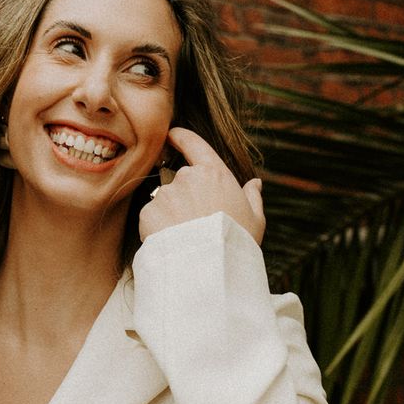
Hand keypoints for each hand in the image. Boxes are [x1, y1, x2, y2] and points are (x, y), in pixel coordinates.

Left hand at [139, 127, 265, 243]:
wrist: (210, 269)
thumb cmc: (237, 242)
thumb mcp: (255, 219)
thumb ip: (252, 197)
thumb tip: (255, 184)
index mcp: (214, 173)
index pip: (193, 143)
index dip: (180, 136)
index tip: (172, 134)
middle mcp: (187, 177)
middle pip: (180, 180)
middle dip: (184, 196)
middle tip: (197, 222)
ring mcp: (166, 194)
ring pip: (165, 200)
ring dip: (172, 213)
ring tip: (187, 237)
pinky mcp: (149, 212)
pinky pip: (152, 217)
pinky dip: (159, 227)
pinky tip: (174, 242)